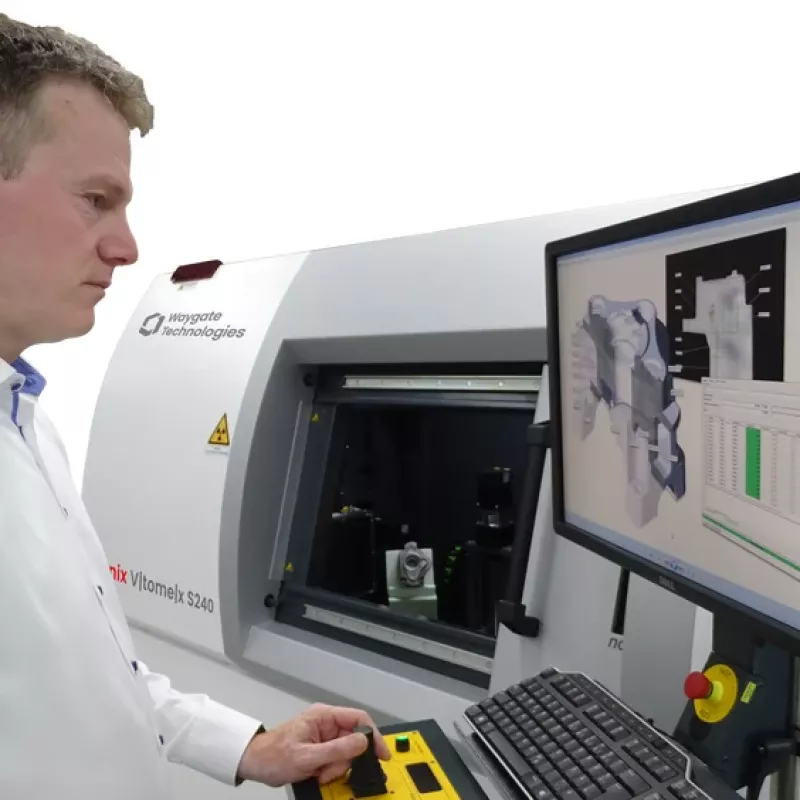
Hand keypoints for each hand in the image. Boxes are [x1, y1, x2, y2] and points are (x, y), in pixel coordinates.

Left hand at [236, 703, 390, 786]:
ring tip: (318, 773)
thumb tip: (363, 741)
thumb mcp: (307, 757)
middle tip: (329, 770)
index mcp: (324, 715)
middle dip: (345, 759)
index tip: (381, 754)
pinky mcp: (321, 748)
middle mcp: (326, 722)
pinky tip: (317, 774)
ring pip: (346, 753)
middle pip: (354, 739)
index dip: (373, 735)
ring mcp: (324, 736)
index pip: (359, 719)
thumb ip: (336, 749)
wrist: (254, 763)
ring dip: (335, 767)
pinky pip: (336, 760)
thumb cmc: (274, 755)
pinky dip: (330, 770)